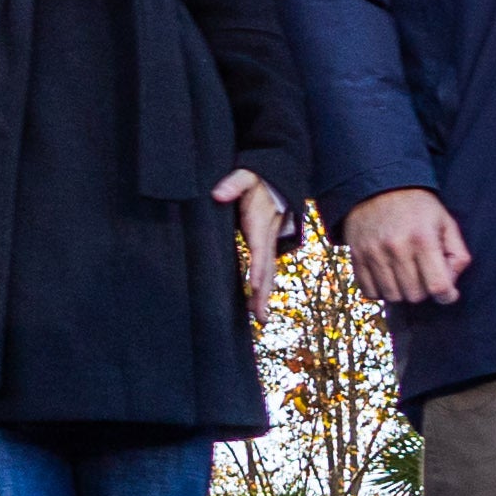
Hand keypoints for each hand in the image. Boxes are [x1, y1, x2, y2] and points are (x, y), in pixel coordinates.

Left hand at [217, 168, 285, 320]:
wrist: (277, 181)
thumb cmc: (258, 180)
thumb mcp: (246, 176)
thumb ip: (233, 184)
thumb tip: (218, 194)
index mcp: (260, 222)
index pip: (259, 247)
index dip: (257, 266)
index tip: (254, 284)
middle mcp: (267, 236)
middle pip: (267, 267)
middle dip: (264, 292)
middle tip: (260, 315)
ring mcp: (268, 243)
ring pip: (269, 273)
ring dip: (264, 295)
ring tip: (260, 319)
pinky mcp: (266, 247)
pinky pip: (266, 270)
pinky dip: (263, 289)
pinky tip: (256, 306)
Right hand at [345, 187, 467, 305]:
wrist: (378, 187)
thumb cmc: (418, 208)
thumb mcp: (446, 222)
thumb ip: (458, 255)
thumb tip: (452, 287)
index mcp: (423, 238)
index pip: (438, 286)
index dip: (447, 296)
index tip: (447, 292)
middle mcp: (397, 247)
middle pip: (415, 295)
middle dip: (424, 290)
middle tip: (424, 275)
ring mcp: (374, 253)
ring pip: (393, 296)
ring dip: (402, 292)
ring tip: (406, 276)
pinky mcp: (357, 256)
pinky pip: (370, 292)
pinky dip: (381, 290)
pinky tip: (388, 277)